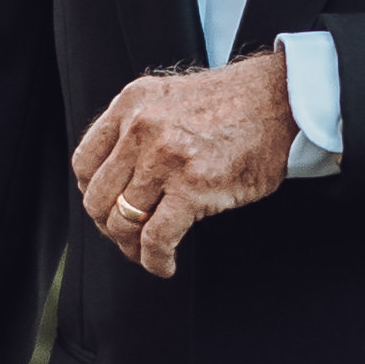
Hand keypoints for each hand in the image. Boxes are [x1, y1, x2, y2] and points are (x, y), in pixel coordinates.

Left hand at [73, 55, 297, 276]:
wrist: (280, 100)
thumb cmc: (234, 104)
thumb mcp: (169, 99)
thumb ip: (139, 127)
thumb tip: (119, 175)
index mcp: (131, 104)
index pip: (84, 163)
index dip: (93, 195)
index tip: (107, 208)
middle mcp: (141, 128)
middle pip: (99, 197)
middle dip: (110, 226)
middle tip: (128, 238)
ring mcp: (165, 157)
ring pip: (124, 221)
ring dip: (133, 248)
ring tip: (148, 254)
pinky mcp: (192, 187)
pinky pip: (156, 238)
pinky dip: (155, 260)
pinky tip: (164, 264)